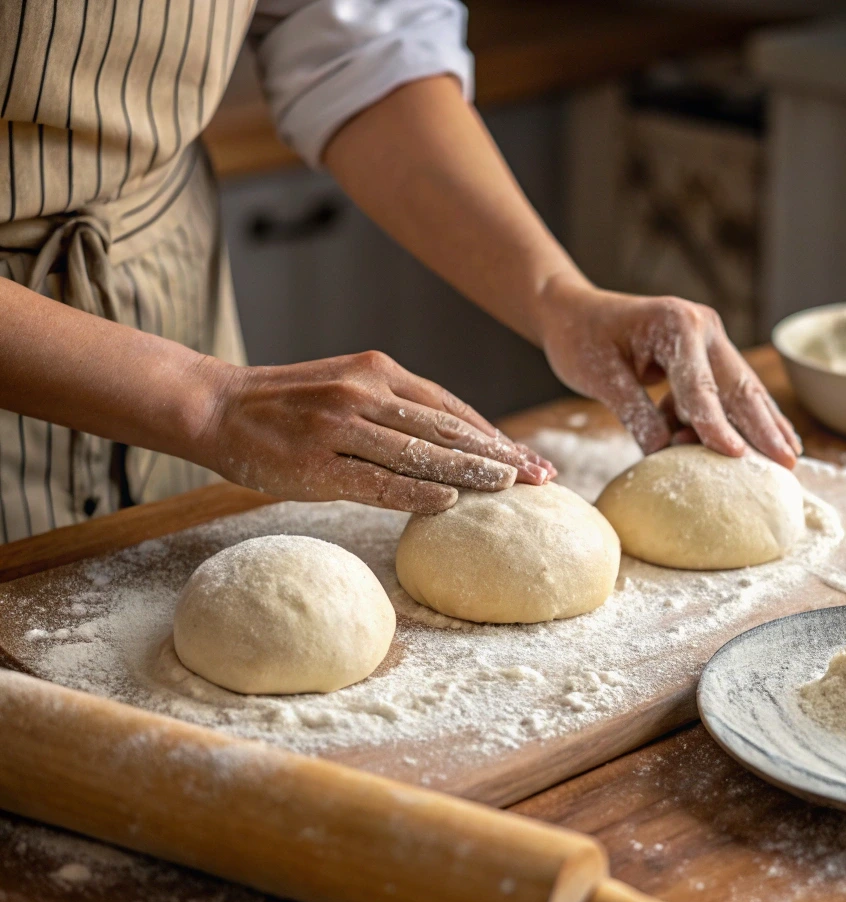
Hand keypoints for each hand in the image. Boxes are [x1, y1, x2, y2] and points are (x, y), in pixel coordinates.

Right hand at [200, 350, 554, 513]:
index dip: (496, 435)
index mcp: (378, 372)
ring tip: (511, 487)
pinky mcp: (317, 463)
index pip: (452, 407)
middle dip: (500, 454)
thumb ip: (395, 409)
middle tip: (542, 476)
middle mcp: (365, 392)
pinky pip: (376, 479)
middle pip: (447, 427)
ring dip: (471, 470)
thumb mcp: (347, 388)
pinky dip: (416, 489)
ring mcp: (340, 426)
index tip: (530, 457)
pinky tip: (451, 500)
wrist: (218, 406)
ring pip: (420, 451)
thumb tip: (450, 445)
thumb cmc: (289, 405)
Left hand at [538, 275, 800, 467]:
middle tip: (787, 464)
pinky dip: (742, 418)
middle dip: (764, 427)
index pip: (700, 386)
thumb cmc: (581, 339)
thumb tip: (663, 453)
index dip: (716, 425)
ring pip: (742, 389)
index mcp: (677, 324)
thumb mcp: (601, 377)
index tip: (735, 456)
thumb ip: (634, 413)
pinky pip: (727, 391)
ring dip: (764, 424)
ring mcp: (709, 339)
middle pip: (738, 386)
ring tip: (789, 459)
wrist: (573, 312)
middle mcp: (703, 327)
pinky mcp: (705, 355)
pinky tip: (767, 443)